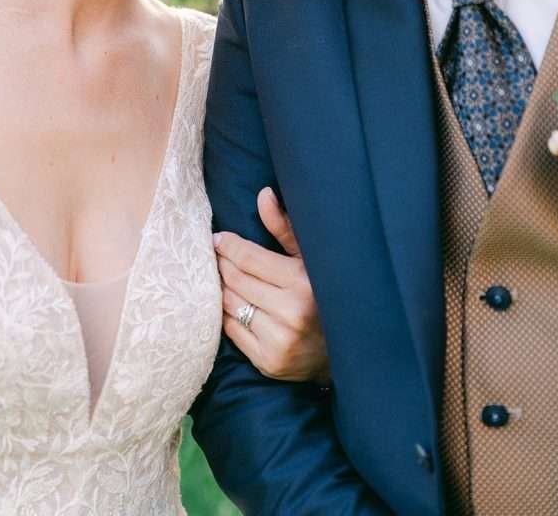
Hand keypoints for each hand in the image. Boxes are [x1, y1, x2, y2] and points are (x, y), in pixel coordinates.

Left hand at [213, 187, 330, 383]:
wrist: (340, 352)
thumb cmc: (322, 293)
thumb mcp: (308, 258)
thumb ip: (283, 227)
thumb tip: (263, 194)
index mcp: (303, 282)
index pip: (249, 258)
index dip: (229, 245)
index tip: (219, 238)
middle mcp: (291, 313)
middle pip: (236, 279)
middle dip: (223, 263)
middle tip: (218, 255)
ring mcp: (279, 341)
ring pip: (230, 303)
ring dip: (222, 287)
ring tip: (224, 276)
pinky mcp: (268, 362)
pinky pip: (231, 330)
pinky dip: (226, 313)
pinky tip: (231, 303)